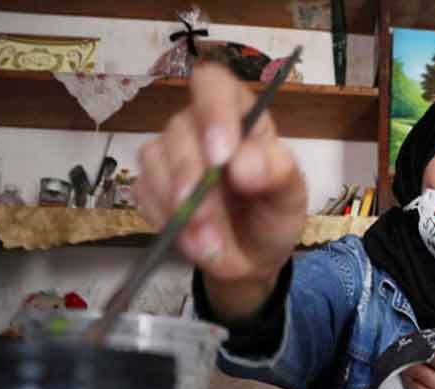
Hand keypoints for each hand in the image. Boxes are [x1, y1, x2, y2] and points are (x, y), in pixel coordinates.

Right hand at [134, 65, 307, 321]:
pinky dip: (164, 219)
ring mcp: (171, 154)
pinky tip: (190, 239)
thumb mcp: (291, 195)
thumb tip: (241, 164)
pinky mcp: (151, 185)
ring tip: (207, 244)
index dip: (212, 112)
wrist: (252, 258)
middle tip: (206, 219)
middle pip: (179, 128)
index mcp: (239, 115)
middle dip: (191, 177)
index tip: (220, 157)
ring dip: (177, 206)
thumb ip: (278, 172)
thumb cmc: (273, 214)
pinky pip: (143, 192)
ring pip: (154, 159)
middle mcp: (199, 126)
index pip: (214, 84)